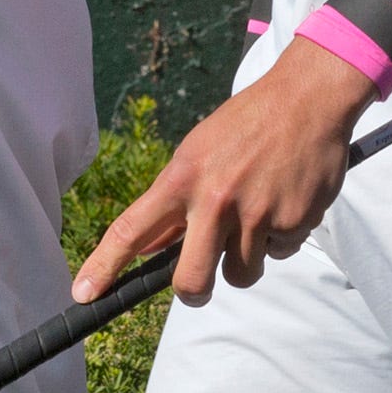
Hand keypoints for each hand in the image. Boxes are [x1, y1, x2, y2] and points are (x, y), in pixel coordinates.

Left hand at [74, 35, 375, 305]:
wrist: (309, 97)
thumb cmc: (247, 124)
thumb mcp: (199, 151)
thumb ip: (174, 203)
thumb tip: (146, 249)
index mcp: (183, 177)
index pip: (131, 229)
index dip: (103, 266)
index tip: (83, 294)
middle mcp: (215, 199)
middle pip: (190, 282)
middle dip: (193, 291)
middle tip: (201, 281)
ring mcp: (256, 213)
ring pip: (240, 274)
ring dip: (246, 256)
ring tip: (257, 214)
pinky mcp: (293, 221)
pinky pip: (279, 252)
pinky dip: (281, 236)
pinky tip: (286, 199)